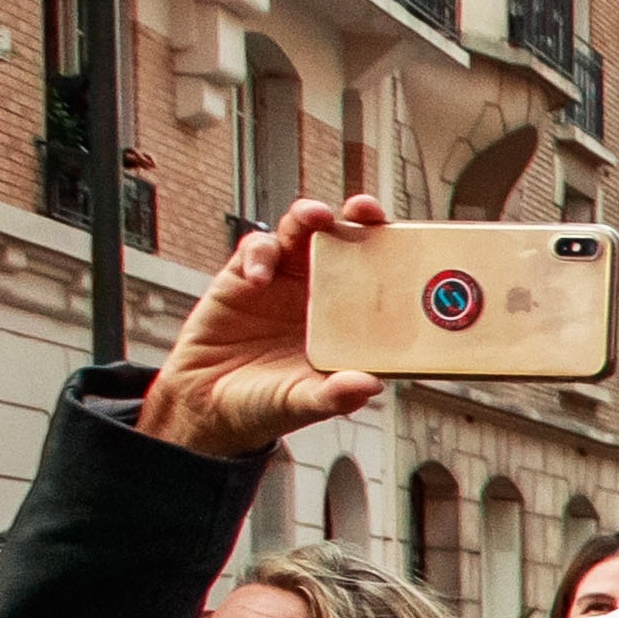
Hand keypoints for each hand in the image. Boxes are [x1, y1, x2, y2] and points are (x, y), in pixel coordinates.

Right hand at [133, 196, 392, 458]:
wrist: (209, 406)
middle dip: (358, 219)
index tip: (409, 241)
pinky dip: (259, 255)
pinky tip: (258, 278)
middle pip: (345, 241)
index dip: (394, 255)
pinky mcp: (242, 276)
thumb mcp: (304, 404)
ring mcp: (283, 280)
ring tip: (315, 218)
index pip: (380, 278)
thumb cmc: (267, 404)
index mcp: (347, 320)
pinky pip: (255, 249)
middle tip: (364, 211)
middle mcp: (320, 293)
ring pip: (300, 232)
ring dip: (309, 217)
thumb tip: (370, 385)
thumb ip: (334, 395)